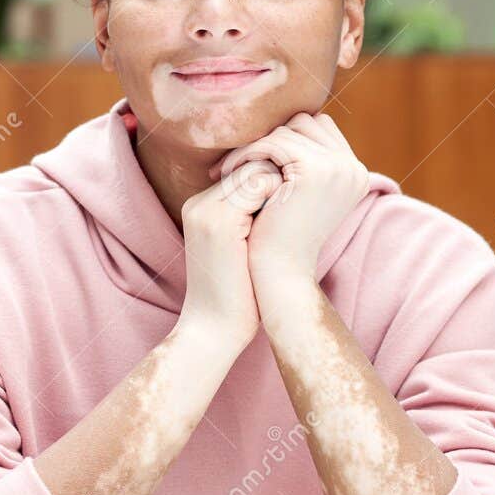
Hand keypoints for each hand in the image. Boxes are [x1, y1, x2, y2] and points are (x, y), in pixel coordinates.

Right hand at [176, 157, 283, 355]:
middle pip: (250, 166)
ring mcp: (207, 210)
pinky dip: (279, 200)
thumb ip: (254, 214)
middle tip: (295, 213)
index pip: (244, 171)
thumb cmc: (238, 293)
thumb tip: (291, 185)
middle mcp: (199, 204)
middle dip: (280, 183)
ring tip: (286, 223)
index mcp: (201, 208)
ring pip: (257, 171)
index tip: (291, 210)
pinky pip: (259, 186)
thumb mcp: (242, 245)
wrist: (215, 329)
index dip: (274, 185)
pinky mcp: (220, 222)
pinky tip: (284, 227)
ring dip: (281, 192)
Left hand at [208, 111, 368, 288]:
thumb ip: (298, 165)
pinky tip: (227, 173)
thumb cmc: (278, 238)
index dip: (283, 139)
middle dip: (269, 138)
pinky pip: (274, 143)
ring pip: (287, 131)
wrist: (279, 274)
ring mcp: (338, 167)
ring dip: (254, 147)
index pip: (317, 128)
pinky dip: (248, 154)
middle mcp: (353, 168)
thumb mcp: (295, 196)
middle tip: (235, 162)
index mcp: (353, 174)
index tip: (253, 157)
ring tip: (228, 171)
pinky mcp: (317, 170)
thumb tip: (279, 128)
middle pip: (305, 122)